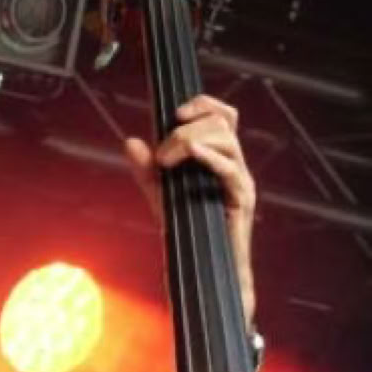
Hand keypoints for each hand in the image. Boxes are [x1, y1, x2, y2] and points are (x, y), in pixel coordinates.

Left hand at [123, 94, 256, 328]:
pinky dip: (207, 157)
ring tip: (166, 163)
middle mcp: (233, 164)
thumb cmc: (186, 229)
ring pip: (225, 138)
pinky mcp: (241, 197)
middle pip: (222, 121)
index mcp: (219, 156)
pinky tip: (188, 160)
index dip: (203, 104)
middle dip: (185, 128)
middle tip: (162, 154)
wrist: (201, 267)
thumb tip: (130, 141)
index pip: (224, 115)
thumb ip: (146, 168)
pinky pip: (229, 167)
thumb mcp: (159, 193)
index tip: (175, 113)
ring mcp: (240, 179)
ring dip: (189, 141)